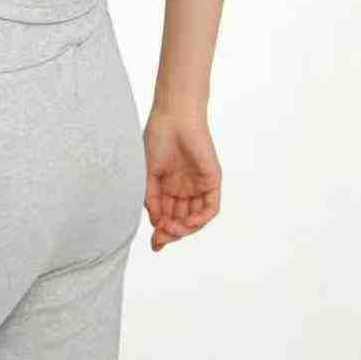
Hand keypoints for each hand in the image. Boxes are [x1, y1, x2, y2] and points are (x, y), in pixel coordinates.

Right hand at [142, 106, 220, 250]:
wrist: (173, 117)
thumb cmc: (158, 138)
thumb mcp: (148, 173)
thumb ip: (151, 199)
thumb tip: (155, 224)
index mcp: (168, 186)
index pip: (167, 216)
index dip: (162, 231)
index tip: (154, 242)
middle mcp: (184, 188)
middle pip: (181, 221)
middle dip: (172, 232)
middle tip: (161, 236)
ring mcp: (199, 185)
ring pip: (196, 218)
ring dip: (185, 229)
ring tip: (172, 229)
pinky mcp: (212, 180)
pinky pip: (210, 208)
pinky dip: (200, 219)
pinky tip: (188, 223)